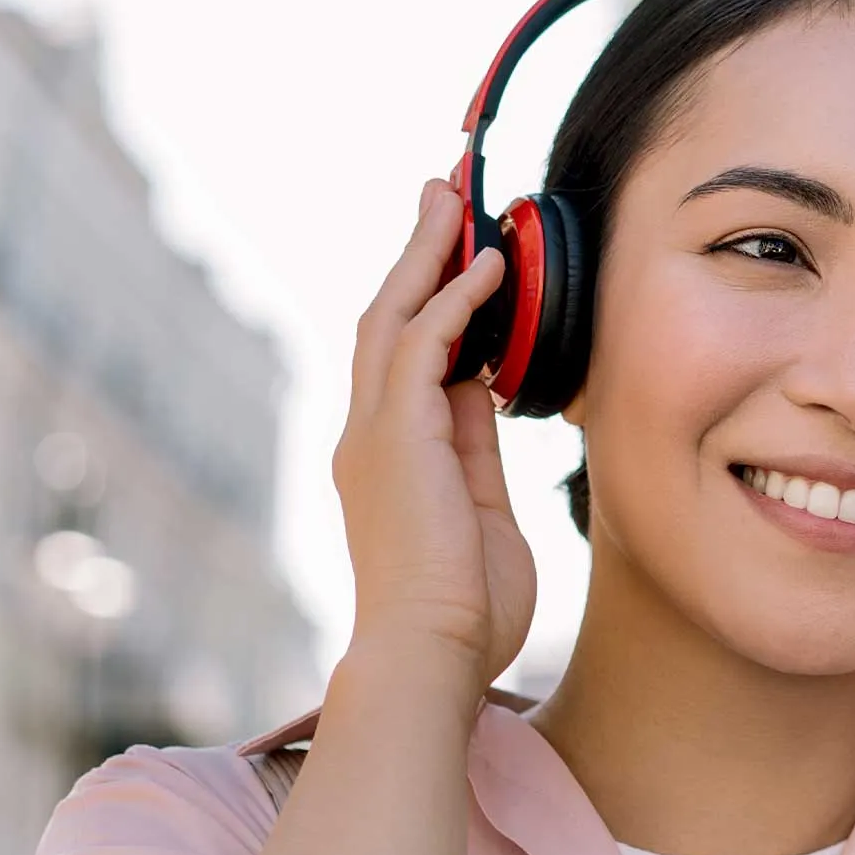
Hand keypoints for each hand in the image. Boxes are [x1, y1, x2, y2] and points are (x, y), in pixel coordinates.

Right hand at [337, 179, 533, 685]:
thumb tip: (484, 388)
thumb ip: (477, 447)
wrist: (430, 658)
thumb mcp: (482, 511)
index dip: (436, 302)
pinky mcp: (393, 440)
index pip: (409, 359)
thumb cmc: (464, 612)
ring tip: (453, 201)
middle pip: (387, 320)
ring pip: (392, 318)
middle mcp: (369, 437)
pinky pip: (418, 349)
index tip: (464, 257)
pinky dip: (453, 303)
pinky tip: (484, 267)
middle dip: (416, 255)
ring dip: (426, 255)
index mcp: (389, 458)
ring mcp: (374, 436)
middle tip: (442, 196)